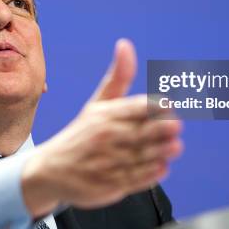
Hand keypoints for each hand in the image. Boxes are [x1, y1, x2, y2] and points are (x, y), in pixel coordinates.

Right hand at [21, 39, 182, 216]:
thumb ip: (119, 77)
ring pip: (140, 157)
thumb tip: (125, 44)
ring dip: (160, 152)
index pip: (133, 108)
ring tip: (175, 146)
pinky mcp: (109, 184)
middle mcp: (106, 138)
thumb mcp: (98, 103)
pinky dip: (150, 174)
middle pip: (139, 132)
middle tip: (176, 126)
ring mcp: (107, 163)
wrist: (51, 170)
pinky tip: (162, 167)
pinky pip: (134, 179)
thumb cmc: (82, 133)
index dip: (152, 106)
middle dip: (159, 129)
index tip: (167, 104)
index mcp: (105, 115)